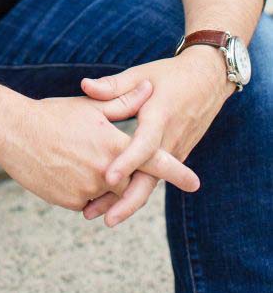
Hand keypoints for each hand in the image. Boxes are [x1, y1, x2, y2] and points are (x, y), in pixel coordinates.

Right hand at [0, 79, 199, 213]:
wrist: (12, 132)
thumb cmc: (52, 114)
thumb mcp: (89, 106)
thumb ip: (123, 101)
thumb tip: (148, 89)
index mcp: (111, 145)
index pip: (152, 161)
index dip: (175, 172)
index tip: (194, 182)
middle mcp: (103, 172)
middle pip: (130, 181)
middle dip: (128, 175)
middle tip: (110, 161)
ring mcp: (86, 189)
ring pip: (106, 192)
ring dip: (103, 180)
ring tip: (79, 157)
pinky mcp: (70, 202)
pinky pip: (87, 200)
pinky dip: (85, 189)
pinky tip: (67, 168)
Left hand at [80, 50, 232, 227]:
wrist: (207, 81)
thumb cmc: (171, 75)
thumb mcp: (142, 74)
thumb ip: (114, 85)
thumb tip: (85, 86)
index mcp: (160, 118)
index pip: (144, 146)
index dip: (126, 162)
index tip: (107, 177)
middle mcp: (169, 141)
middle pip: (151, 179)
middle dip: (128, 202)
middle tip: (105, 219)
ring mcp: (175, 152)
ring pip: (151, 183)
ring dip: (127, 201)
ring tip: (98, 214)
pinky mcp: (174, 156)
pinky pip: (154, 178)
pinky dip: (135, 190)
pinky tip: (113, 201)